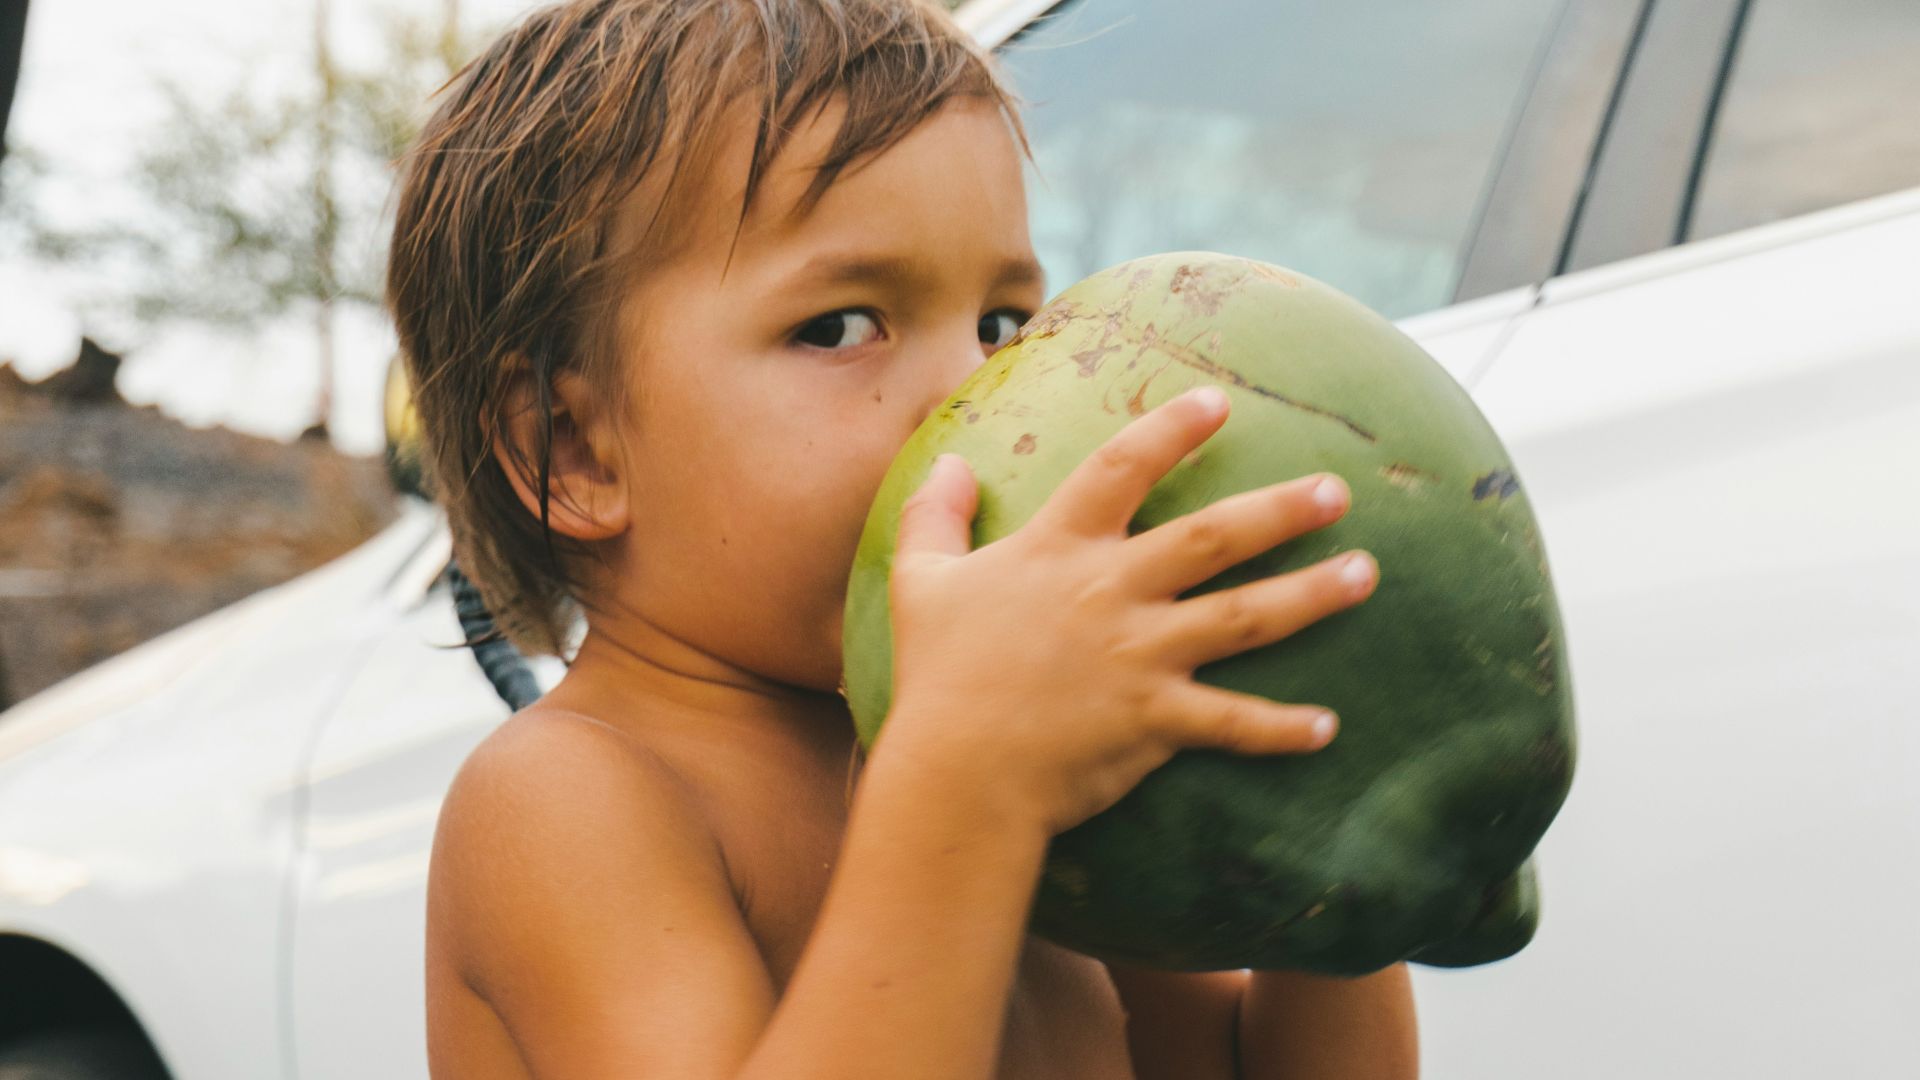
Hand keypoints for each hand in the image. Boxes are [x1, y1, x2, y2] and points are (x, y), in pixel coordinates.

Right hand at [875, 385, 1377, 836]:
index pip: (1124, 467)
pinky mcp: (1157, 719)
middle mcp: (1113, 591)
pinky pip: (1234, 723)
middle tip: (1337, 490)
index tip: (1218, 402)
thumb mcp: (922, 580)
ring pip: (1246, 617)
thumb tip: (948, 463)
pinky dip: (1282, 729)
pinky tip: (1327, 726)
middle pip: (1214, 536)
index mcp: (1060, 549)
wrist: (958, 770)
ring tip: (1365, 573)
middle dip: (1282, 509)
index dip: (1172, 429)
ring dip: (1312, 594)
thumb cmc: (937, 675)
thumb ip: (934, 515)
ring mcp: (1142, 655)